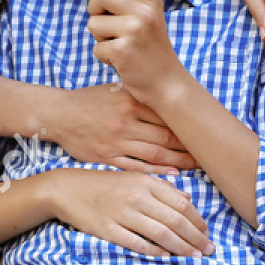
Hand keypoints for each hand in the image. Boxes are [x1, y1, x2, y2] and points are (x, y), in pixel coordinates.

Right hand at [47, 169, 212, 257]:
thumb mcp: (133, 177)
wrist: (67, 189)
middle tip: (208, 249)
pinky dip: (153, 251)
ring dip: (181, 247)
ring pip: (160, 233)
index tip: (206, 233)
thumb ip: (161, 187)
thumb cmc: (103, 184)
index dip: (197, 221)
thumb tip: (188, 200)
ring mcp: (122, 213)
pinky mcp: (108, 229)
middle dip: (195, 237)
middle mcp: (136, 197)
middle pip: (175, 220)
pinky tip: (166, 257)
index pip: (181, 203)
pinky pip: (136, 242)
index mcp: (146, 182)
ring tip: (194, 256)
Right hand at [50, 82, 196, 173]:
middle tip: (206, 152)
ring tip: (196, 166)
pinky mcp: (107, 157)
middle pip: (165, 137)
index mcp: (130, 101)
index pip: (167, 115)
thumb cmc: (90, 100)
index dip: (186, 125)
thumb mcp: (115, 89)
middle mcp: (126, 122)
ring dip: (178, 162)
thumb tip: (169, 99)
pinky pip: (136, 167)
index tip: (202, 130)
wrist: (58, 114)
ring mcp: (116, 141)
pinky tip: (173, 176)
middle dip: (188, 147)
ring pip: (155, 155)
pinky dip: (156, 172)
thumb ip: (140, 96)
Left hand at [87, 0, 183, 102]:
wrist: (167, 84)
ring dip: (99, 37)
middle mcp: (145, 13)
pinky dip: (103, 56)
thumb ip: (133, 4)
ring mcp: (134, 31)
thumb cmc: (152, 51)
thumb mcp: (150, 20)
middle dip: (95, 9)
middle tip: (106, 23)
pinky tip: (120, 60)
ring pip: (93, 23)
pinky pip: (96, 47)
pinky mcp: (122, 50)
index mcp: (152, 2)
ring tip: (118, 45)